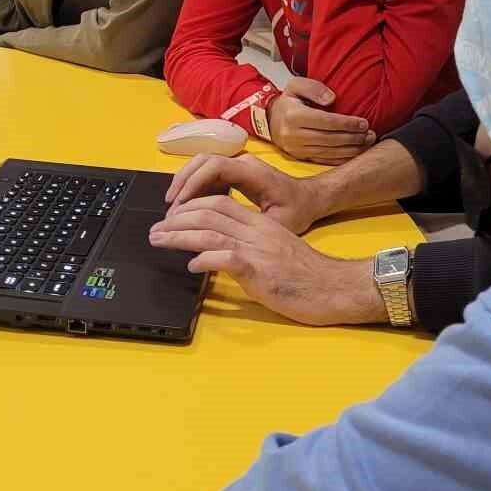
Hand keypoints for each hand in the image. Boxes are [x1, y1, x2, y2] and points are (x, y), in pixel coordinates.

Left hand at [150, 195, 384, 326]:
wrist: (335, 288)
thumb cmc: (307, 276)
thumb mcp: (276, 252)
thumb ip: (251, 246)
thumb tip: (219, 252)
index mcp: (261, 223)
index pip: (219, 203)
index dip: (191, 206)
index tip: (172, 217)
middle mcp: (257, 230)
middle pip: (208, 212)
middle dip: (176, 218)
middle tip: (156, 229)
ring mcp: (258, 249)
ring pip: (210, 232)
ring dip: (179, 236)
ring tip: (159, 240)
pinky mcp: (259, 271)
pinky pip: (225, 258)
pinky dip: (203, 259)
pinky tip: (191, 266)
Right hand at [166, 153, 321, 233]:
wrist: (310, 199)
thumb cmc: (297, 211)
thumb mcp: (278, 223)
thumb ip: (250, 225)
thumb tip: (220, 234)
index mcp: (252, 171)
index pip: (214, 167)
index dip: (193, 183)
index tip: (179, 204)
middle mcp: (243, 163)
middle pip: (202, 162)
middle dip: (183, 182)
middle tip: (169, 208)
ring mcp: (238, 165)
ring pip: (202, 166)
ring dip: (185, 184)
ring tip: (173, 209)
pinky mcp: (235, 172)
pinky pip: (209, 175)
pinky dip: (195, 188)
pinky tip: (187, 208)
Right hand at [267, 77, 375, 164]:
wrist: (271, 120)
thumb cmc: (288, 102)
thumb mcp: (296, 85)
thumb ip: (314, 88)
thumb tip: (331, 99)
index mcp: (293, 116)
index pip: (326, 121)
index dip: (347, 123)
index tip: (363, 122)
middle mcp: (293, 135)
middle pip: (330, 139)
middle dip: (353, 137)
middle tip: (370, 133)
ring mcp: (296, 148)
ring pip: (329, 152)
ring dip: (351, 149)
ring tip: (367, 142)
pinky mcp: (301, 157)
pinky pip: (324, 160)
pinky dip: (342, 158)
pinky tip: (355, 153)